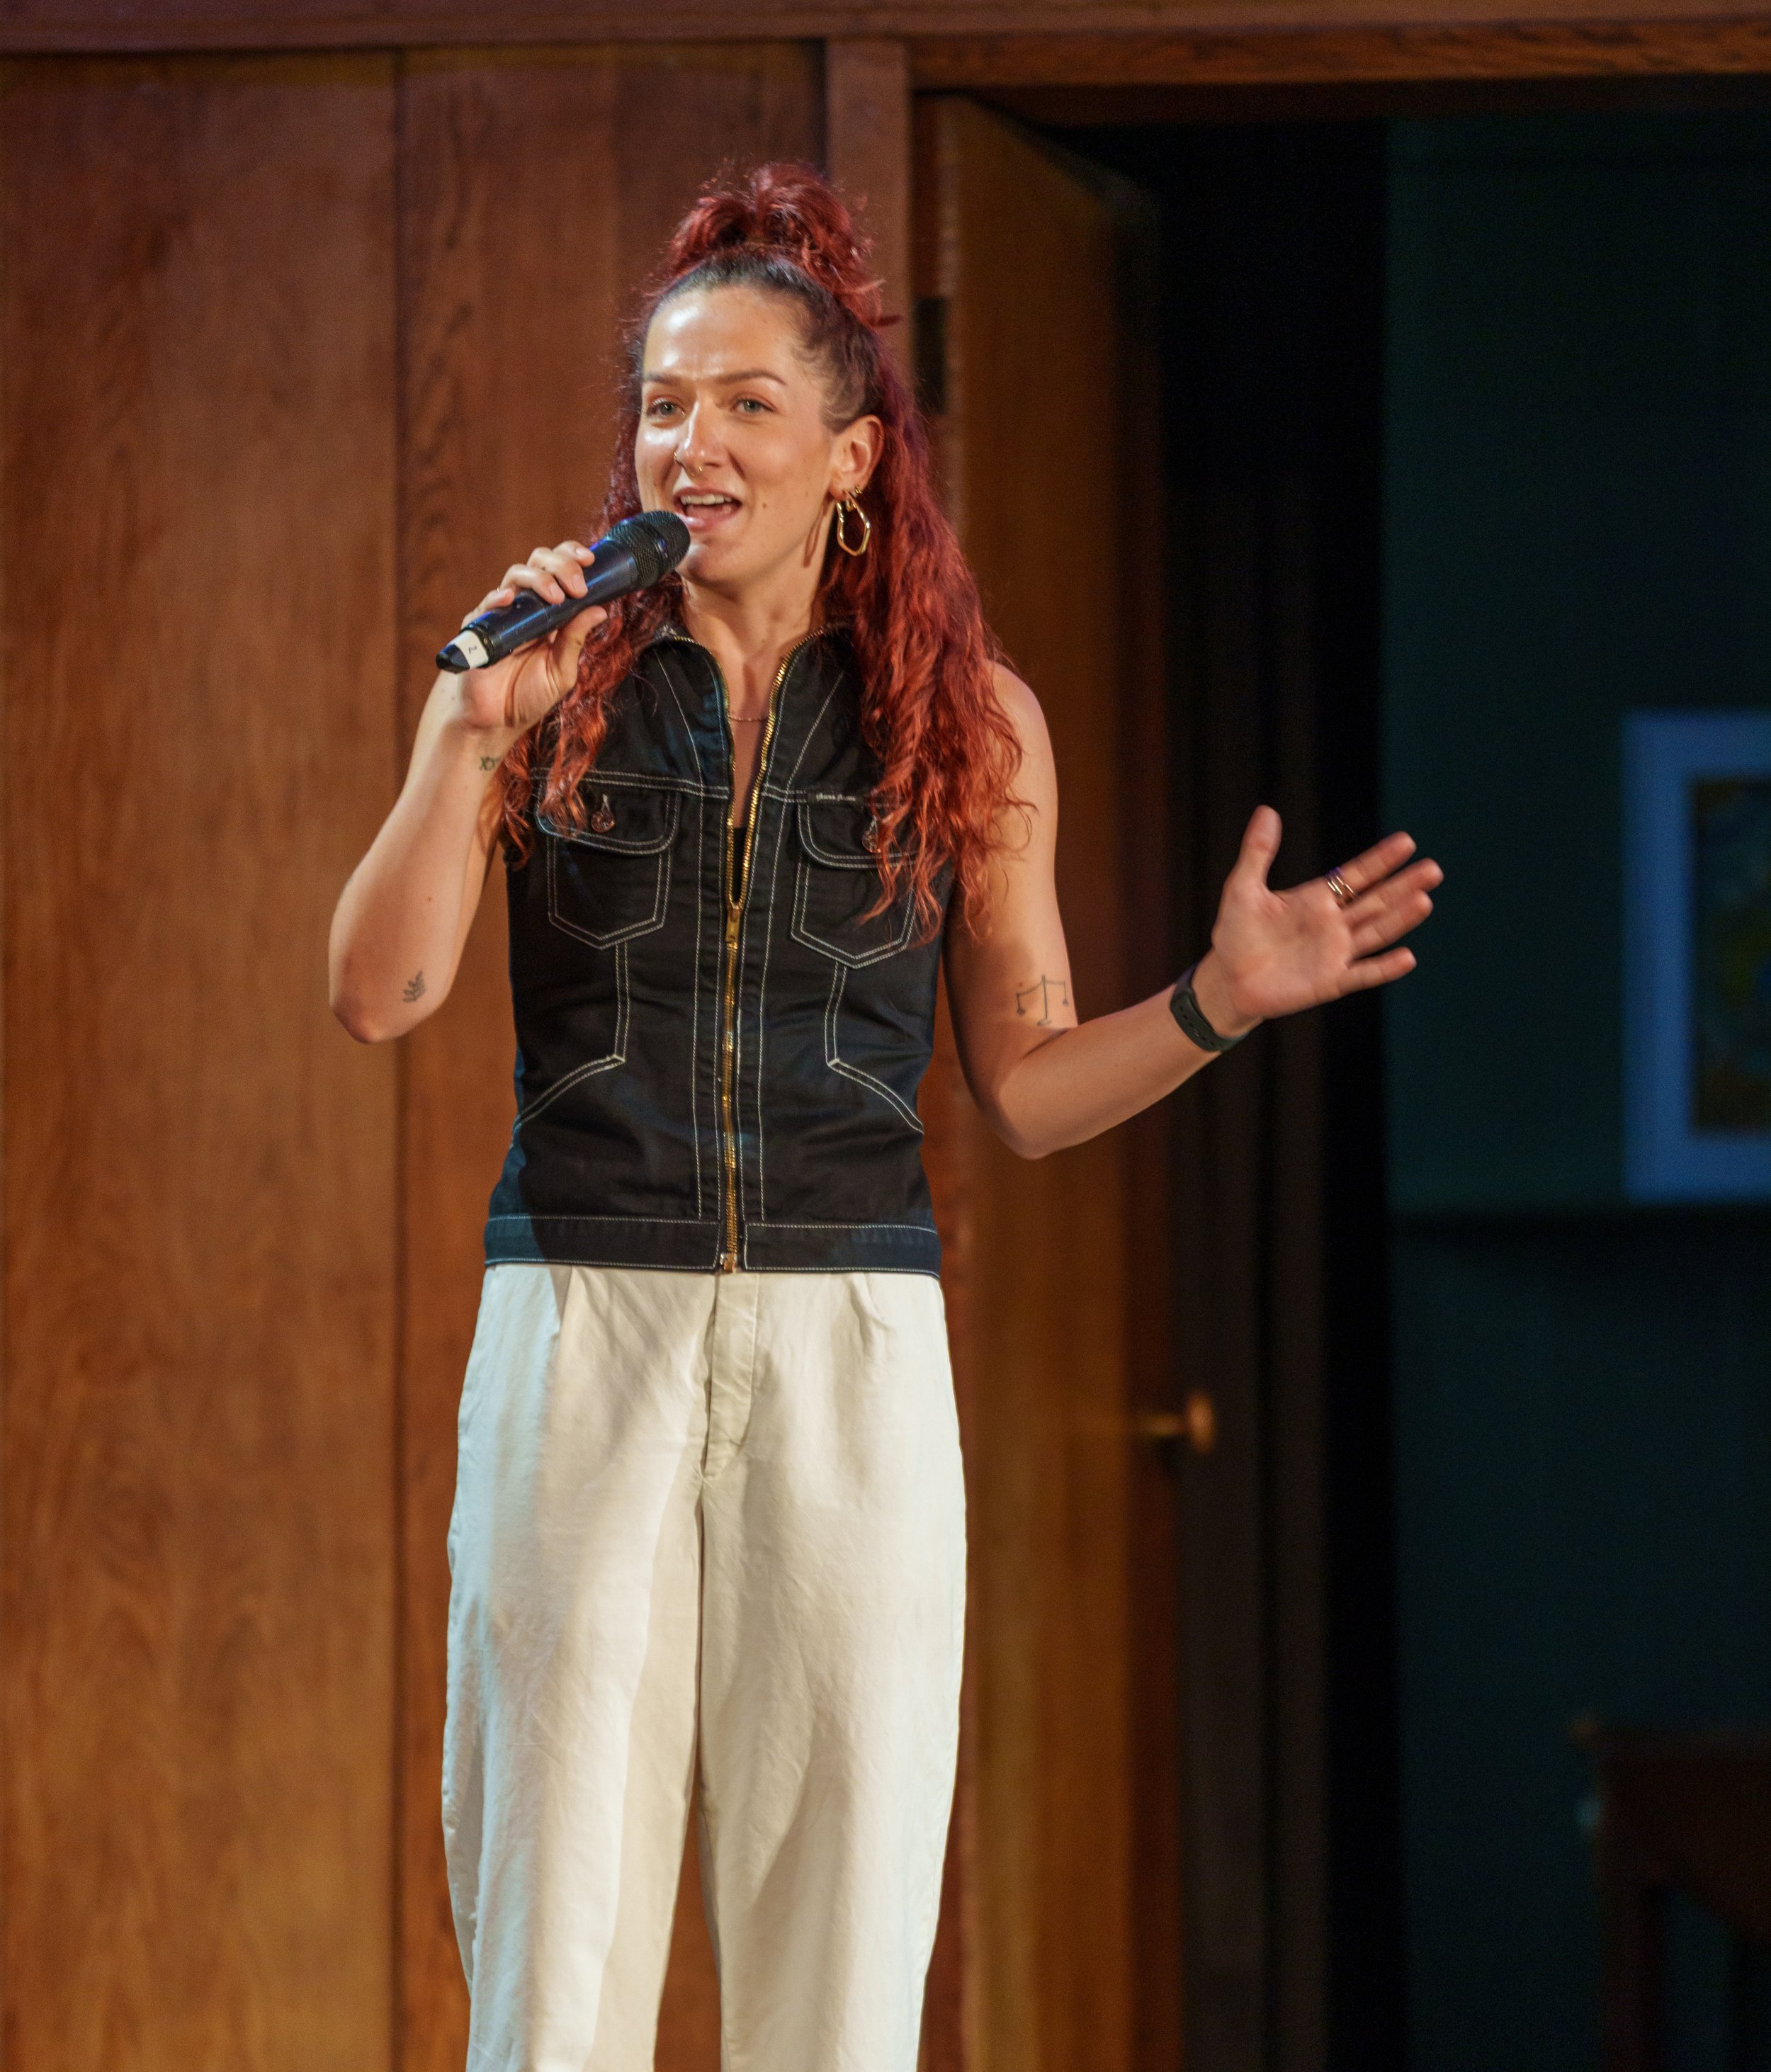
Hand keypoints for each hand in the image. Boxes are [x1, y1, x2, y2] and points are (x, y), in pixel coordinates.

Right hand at [447, 540, 607, 738]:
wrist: (495, 721)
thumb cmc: (528, 697)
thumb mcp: (560, 671)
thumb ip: (575, 640)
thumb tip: (601, 610)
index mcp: (550, 613)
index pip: (560, 571)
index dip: (572, 559)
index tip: (589, 562)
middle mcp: (527, 607)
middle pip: (540, 563)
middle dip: (561, 565)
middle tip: (577, 586)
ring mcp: (503, 613)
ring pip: (516, 574)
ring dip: (540, 579)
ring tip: (556, 597)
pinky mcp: (480, 626)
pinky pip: (487, 603)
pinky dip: (499, 597)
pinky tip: (510, 599)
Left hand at [1191, 806, 1441, 1034]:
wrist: (1227, 981)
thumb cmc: (1235, 934)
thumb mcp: (1242, 889)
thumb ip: (1257, 852)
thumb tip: (1266, 810)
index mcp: (1317, 899)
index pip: (1357, 875)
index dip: (1381, 860)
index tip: (1407, 842)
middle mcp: (1334, 924)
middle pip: (1376, 902)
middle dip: (1403, 885)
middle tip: (1433, 869)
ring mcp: (1335, 953)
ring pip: (1375, 933)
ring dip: (1400, 919)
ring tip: (1424, 901)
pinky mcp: (1330, 982)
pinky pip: (1362, 974)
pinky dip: (1384, 968)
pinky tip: (1407, 957)